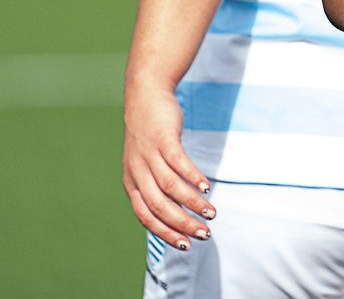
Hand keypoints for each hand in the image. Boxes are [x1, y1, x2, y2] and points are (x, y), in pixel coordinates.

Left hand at [122, 80, 214, 248]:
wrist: (144, 97)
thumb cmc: (149, 135)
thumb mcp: (146, 164)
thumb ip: (157, 187)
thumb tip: (180, 211)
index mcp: (132, 183)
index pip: (146, 217)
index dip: (165, 232)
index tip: (185, 245)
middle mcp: (138, 173)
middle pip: (159, 206)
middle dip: (182, 224)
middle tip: (204, 234)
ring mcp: (149, 155)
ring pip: (170, 187)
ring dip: (192, 203)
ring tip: (212, 212)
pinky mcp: (163, 139)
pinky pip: (178, 163)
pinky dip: (193, 177)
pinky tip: (206, 187)